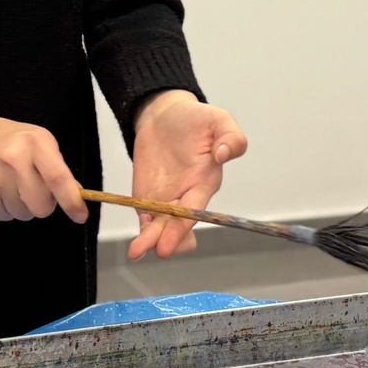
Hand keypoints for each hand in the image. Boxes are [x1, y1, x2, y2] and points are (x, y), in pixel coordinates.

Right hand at [0, 107, 86, 222]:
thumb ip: (57, 166)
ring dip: (22, 205)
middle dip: (43, 203)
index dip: (71, 201)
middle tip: (34, 187)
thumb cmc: (7, 139)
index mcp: (33, 143)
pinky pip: (4, 217)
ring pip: (23, 215)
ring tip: (11, 184)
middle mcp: (13, 161)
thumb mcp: (37, 140)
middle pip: (41, 206)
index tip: (80, 215)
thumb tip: (75, 195)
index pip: (58, 178)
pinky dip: (5, 208)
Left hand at [126, 91, 247, 260]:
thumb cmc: (195, 119)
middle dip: (170, 238)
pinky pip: (146, 221)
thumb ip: (230, 136)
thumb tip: (223, 153)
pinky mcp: (148, 199)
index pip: (196, 207)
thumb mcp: (218, 119)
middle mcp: (187, 196)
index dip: (186, 224)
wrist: (165, 115)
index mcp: (204, 181)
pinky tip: (136, 248)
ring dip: (151, 241)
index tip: (180, 236)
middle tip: (160, 249)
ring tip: (138, 251)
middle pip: (178, 225)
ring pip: (160, 229)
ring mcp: (167, 200)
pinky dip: (142, 234)